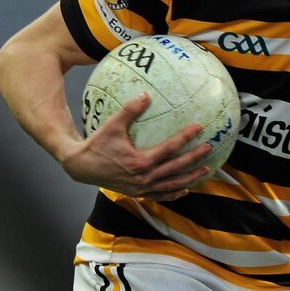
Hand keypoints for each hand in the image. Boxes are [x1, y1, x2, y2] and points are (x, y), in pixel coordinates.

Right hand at [59, 92, 211, 201]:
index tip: (199, 127)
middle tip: (209, 148)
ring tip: (206, 171)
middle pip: (176, 168)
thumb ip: (130, 110)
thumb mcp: (112, 125)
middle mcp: (144, 177)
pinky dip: (173, 193)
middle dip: (194, 158)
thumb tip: (146, 94)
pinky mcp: (138, 193)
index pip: (169, 148)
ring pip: (172, 185)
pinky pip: (160, 195)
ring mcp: (141, 188)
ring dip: (190, 178)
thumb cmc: (97, 144)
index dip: (185, 137)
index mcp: (140, 161)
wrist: (81, 167)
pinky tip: (185, 190)